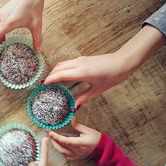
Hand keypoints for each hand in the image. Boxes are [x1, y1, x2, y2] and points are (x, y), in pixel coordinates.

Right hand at [0, 0, 44, 52]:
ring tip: (5, 44)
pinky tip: (7, 34)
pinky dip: (0, 30)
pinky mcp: (2, 11)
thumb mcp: (37, 24)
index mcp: (8, 22)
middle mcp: (1, 18)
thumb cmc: (33, 5)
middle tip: (3, 51)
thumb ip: (37, 38)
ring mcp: (0, 14)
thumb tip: (37, 50)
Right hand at [44, 25, 165, 107]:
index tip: (43, 85)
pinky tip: (63, 76)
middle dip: (50, 75)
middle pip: (58, 68)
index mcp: (81, 72)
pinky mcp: (83, 58)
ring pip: (62, 64)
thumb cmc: (112, 76)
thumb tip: (74, 107)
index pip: (60, 75)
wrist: (123, 62)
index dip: (50, 80)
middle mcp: (78, 64)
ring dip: (55, 71)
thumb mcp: (98, 90)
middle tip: (44, 84)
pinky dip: (61, 68)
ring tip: (52, 80)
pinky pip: (68, 63)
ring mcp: (80, 60)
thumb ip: (84, 98)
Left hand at [47, 118, 100, 160]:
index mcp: (81, 143)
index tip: (50, 132)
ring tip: (52, 138)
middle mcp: (78, 151)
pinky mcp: (76, 158)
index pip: (66, 141)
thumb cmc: (96, 138)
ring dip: (56, 145)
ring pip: (62, 152)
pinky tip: (59, 145)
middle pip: (62, 147)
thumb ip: (77, 125)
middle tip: (48, 133)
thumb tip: (70, 118)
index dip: (57, 137)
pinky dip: (61, 150)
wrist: (102, 148)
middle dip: (53, 140)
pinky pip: (66, 156)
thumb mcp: (87, 130)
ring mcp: (77, 156)